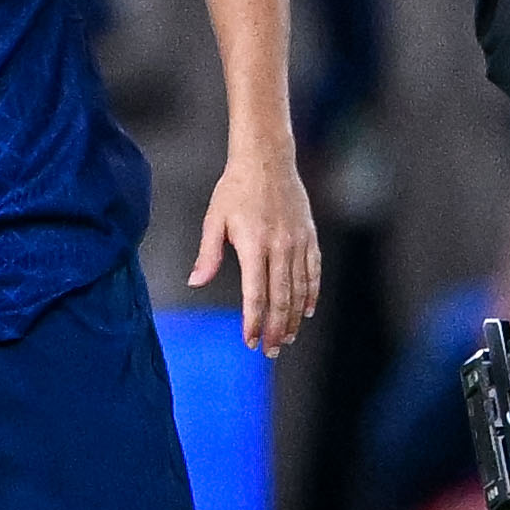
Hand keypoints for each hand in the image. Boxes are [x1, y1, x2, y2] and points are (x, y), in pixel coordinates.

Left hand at [188, 150, 320, 354]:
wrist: (266, 159)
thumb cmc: (235, 189)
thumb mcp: (214, 219)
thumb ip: (207, 254)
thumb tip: (196, 283)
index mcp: (254, 245)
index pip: (256, 294)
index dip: (253, 321)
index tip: (250, 340)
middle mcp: (280, 247)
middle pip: (281, 298)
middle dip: (276, 328)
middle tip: (271, 350)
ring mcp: (298, 242)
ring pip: (300, 289)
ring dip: (295, 317)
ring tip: (288, 338)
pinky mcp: (309, 236)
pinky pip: (314, 271)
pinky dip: (312, 293)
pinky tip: (307, 310)